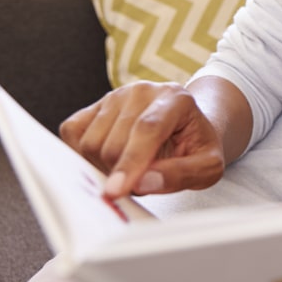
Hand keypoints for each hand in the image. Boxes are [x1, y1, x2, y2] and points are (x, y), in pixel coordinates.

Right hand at [59, 81, 225, 198]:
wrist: (186, 128)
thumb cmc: (196, 147)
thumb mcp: (208, 166)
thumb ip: (182, 175)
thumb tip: (143, 182)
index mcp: (176, 99)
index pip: (147, 129)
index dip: (131, 162)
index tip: (117, 190)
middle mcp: (143, 91)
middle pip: (114, 143)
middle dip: (122, 174)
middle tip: (141, 181)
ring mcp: (115, 96)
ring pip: (90, 143)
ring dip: (104, 168)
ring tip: (130, 167)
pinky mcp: (94, 106)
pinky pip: (73, 134)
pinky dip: (83, 156)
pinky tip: (107, 160)